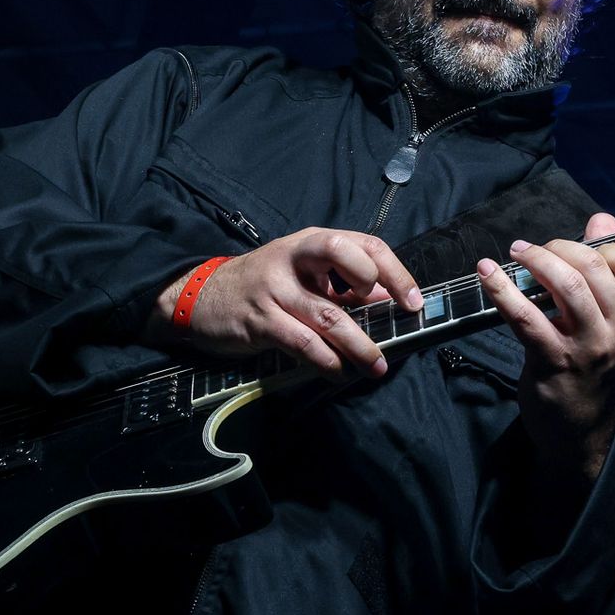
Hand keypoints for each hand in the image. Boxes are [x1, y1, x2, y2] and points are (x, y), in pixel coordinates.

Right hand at [151, 229, 424, 378]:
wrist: (201, 296)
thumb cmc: (262, 286)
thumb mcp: (302, 275)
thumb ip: (342, 286)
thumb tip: (388, 302)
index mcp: (311, 243)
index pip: (364, 243)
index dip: (395, 271)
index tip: (413, 301)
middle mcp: (294, 258)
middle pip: (346, 257)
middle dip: (379, 286)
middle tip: (395, 323)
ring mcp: (275, 288)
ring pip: (329, 315)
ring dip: (359, 345)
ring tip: (376, 366)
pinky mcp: (259, 320)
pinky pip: (302, 342)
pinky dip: (325, 361)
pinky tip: (338, 372)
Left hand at [476, 213, 614, 481]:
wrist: (580, 430)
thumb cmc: (592, 367)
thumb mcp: (610, 322)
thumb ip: (606, 269)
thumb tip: (602, 219)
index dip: (603, 244)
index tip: (575, 245)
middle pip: (594, 266)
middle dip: (558, 246)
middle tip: (532, 248)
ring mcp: (590, 347)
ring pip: (566, 284)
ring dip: (535, 260)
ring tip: (514, 253)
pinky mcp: (555, 361)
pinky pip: (526, 316)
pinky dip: (502, 289)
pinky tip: (487, 274)